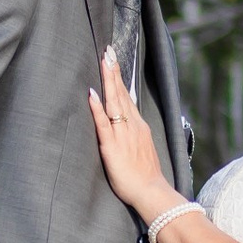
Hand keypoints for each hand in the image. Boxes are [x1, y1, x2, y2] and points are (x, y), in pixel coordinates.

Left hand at [89, 49, 176, 224]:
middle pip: (121, 94)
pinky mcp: (112, 147)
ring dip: (108, 81)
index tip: (114, 60)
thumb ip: (134, 135)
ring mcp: (123, 135)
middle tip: (108, 50)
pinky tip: (91, 94)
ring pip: (114, 103)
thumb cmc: (145, 176)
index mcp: (138, 126)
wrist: (151, 192)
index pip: (126, 97)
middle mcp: (132, 126)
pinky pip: (103, 124)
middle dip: (114, 71)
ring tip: (104, 61)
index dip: (119, 78)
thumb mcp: (142, 149)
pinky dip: (97, 108)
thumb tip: (127, 125)